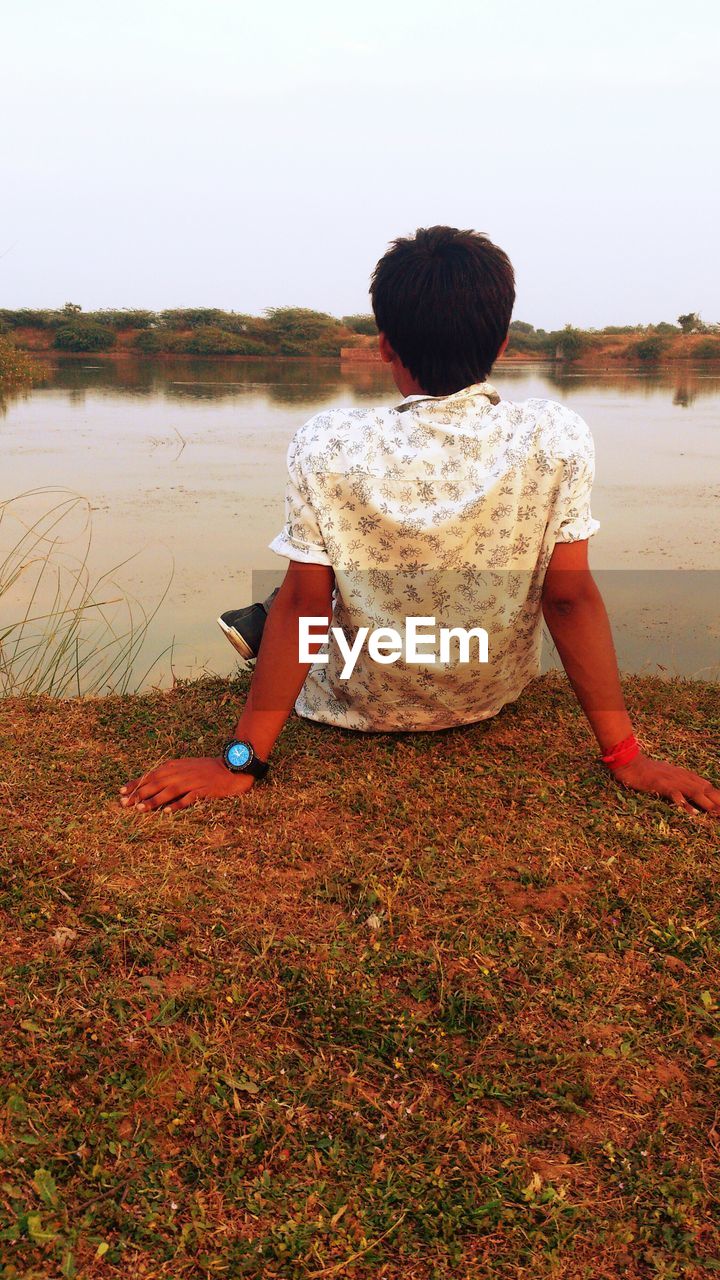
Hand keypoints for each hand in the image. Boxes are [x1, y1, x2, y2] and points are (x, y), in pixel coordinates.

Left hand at [120, 756, 254, 812]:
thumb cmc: (206, 769)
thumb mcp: (185, 767)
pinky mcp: (203, 790)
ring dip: (154, 800)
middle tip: (125, 804)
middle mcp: (181, 773)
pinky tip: (168, 812)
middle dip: (139, 794)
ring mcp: (192, 781)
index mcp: (174, 766)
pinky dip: (177, 805)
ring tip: (141, 809)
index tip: (121, 792)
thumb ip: (169, 773)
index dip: (135, 784)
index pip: (150, 775)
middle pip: (156, 783)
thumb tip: (151, 784)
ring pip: (169, 791)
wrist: (231, 767)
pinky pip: (188, 798)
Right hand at [610, 751, 719, 815]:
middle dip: (718, 801)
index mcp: (686, 776)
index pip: (708, 786)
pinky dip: (684, 803)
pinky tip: (691, 812)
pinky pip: (675, 794)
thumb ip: (681, 783)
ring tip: (716, 814)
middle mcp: (683, 777)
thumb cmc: (648, 770)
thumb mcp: (668, 775)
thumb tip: (692, 793)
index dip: (718, 797)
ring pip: (695, 792)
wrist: (630, 762)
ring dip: (707, 803)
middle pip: (706, 789)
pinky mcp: (661, 784)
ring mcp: (673, 780)